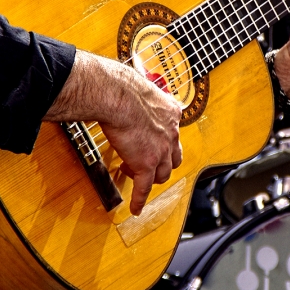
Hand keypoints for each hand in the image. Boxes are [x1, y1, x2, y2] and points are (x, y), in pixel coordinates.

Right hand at [45, 51, 182, 214]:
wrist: (118, 97)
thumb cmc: (122, 87)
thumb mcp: (138, 86)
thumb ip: (134, 91)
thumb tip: (116, 80)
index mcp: (170, 112)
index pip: (173, 131)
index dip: (165, 140)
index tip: (158, 142)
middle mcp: (170, 133)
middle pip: (173, 157)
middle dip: (162, 162)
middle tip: (148, 162)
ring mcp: (160, 151)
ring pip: (162, 174)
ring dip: (150, 177)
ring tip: (135, 175)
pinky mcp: (146, 164)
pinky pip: (143, 188)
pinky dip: (140, 200)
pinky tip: (136, 208)